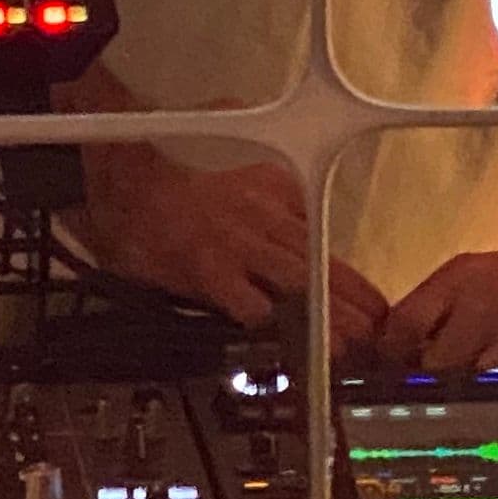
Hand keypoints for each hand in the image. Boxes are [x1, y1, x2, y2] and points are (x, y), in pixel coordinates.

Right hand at [81, 134, 385, 342]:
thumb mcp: (230, 150)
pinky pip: (249, 304)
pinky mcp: (209, 270)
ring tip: (348, 348)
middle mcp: (262, 214)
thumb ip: (264, 174)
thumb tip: (289, 194)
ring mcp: (237, 244)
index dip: (347, 273)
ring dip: (327, 319)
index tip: (368, 300)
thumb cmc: (169, 162)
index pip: (321, 233)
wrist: (122, 175)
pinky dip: (271, 325)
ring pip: (297, 285)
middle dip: (351, 302)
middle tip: (375, 332)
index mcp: (272, 184)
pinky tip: (287, 346)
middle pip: (319, 264)